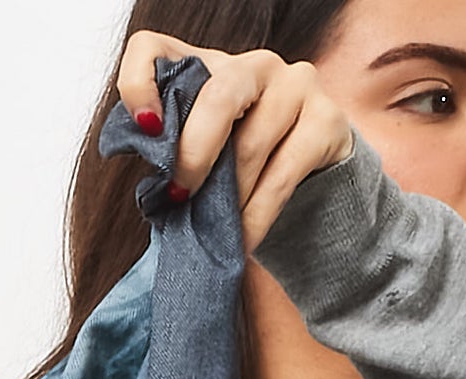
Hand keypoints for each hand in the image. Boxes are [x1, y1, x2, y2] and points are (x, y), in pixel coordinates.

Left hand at [117, 31, 355, 252]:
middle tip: (181, 197)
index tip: (145, 130)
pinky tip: (243, 241)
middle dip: (194, 155)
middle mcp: (255, 65)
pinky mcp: (327, 120)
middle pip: (218, 96)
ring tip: (217, 231)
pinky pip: (281, 177)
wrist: (313, 182)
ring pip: (250, 146)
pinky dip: (255, 218)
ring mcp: (297, 84)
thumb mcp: (201, 158)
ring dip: (227, 201)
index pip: (153, 49)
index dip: (138, 84)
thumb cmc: (242, 170)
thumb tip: (151, 190)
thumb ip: (172, 155)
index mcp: (208, 67)